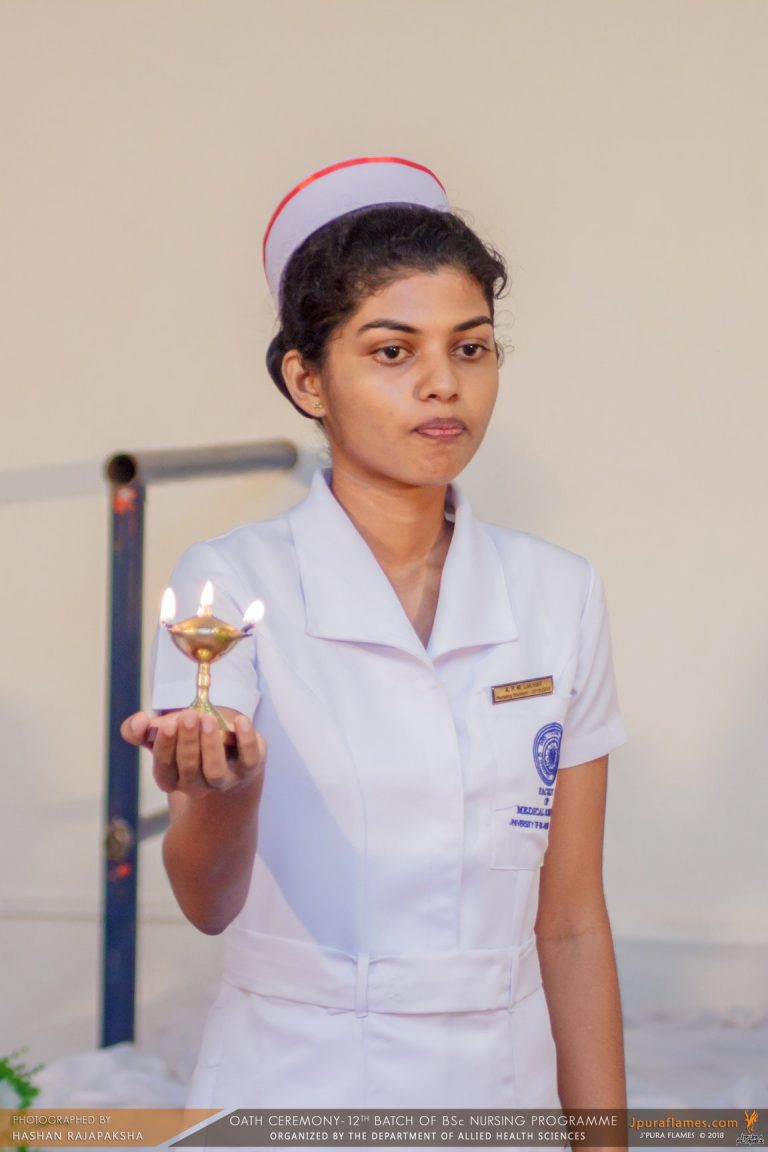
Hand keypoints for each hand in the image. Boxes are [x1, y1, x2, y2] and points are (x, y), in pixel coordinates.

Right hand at [120, 709, 265, 794]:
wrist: (226, 749)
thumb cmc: (188, 740)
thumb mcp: (162, 734)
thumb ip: (139, 729)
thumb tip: (138, 722)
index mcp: (172, 778)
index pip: (164, 770)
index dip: (164, 749)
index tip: (166, 725)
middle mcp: (196, 784)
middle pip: (188, 770)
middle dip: (187, 742)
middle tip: (188, 716)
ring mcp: (224, 779)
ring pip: (215, 771)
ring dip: (210, 745)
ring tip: (207, 718)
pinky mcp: (248, 768)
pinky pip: (249, 759)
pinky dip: (246, 740)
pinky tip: (240, 721)